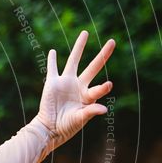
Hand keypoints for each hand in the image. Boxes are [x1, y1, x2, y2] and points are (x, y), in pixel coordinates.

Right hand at [36, 30, 115, 148]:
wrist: (49, 128)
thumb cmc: (66, 126)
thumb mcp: (80, 119)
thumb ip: (90, 112)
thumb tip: (104, 109)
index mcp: (88, 96)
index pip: (99, 89)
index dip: (104, 87)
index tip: (108, 84)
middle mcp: (79, 86)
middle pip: (93, 67)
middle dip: (103, 55)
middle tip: (112, 42)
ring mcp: (66, 83)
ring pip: (74, 61)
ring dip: (79, 47)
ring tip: (85, 33)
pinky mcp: (52, 83)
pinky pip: (52, 69)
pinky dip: (52, 60)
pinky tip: (53, 52)